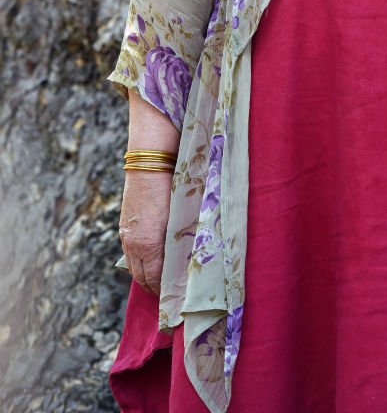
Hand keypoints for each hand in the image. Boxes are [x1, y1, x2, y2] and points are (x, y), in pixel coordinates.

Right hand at [119, 171, 172, 294]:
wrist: (149, 167)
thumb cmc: (171, 191)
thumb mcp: (178, 219)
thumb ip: (179, 242)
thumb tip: (186, 259)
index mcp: (149, 245)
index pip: (154, 278)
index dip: (162, 290)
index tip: (173, 297)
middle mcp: (134, 244)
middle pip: (141, 277)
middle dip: (152, 288)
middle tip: (165, 296)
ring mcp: (126, 236)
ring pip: (132, 266)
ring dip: (143, 277)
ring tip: (156, 284)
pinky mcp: (123, 227)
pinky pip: (129, 253)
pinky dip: (137, 262)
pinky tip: (146, 263)